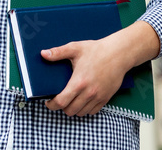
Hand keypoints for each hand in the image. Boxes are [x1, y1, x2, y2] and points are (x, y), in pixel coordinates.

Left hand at [41, 21, 159, 116]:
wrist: (118, 54)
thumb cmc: (96, 50)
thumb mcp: (75, 48)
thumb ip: (58, 52)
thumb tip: (43, 54)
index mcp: (78, 82)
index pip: (61, 102)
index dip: (52, 105)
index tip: (48, 102)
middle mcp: (88, 92)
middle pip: (70, 110)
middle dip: (61, 107)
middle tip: (59, 100)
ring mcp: (98, 97)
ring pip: (81, 113)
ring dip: (73, 109)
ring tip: (70, 100)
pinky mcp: (106, 98)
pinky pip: (93, 111)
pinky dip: (85, 109)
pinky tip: (82, 101)